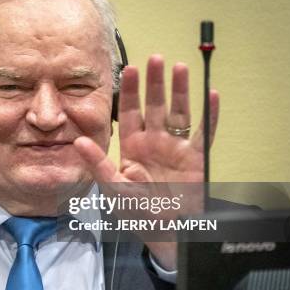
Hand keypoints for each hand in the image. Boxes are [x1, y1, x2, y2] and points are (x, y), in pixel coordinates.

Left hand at [74, 55, 219, 269]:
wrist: (166, 231)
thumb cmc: (137, 212)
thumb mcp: (113, 189)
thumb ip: (98, 165)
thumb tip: (78, 142)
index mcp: (132, 147)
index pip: (130, 113)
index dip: (130, 91)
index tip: (130, 69)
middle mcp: (154, 143)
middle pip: (154, 106)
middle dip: (154, 83)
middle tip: (155, 58)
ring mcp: (176, 149)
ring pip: (179, 113)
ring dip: (180, 91)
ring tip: (180, 67)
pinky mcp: (197, 159)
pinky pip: (205, 133)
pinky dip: (209, 115)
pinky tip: (211, 95)